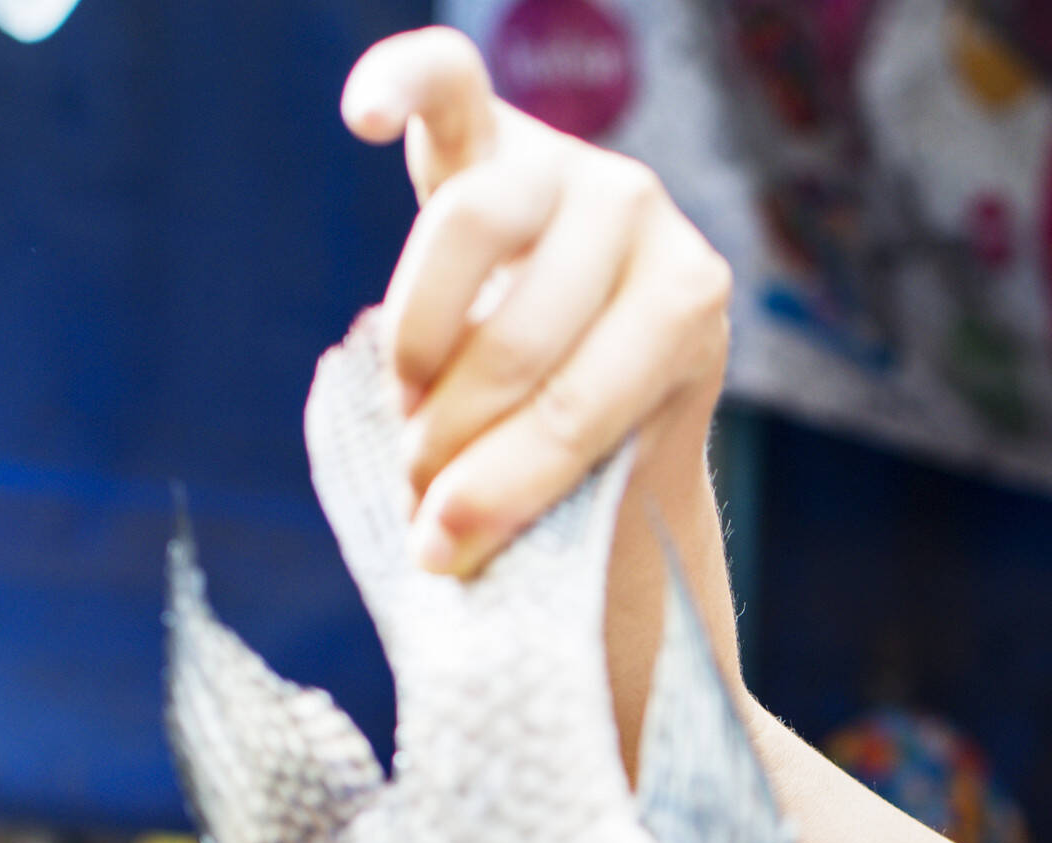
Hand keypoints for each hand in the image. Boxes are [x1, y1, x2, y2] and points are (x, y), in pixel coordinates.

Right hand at [341, 28, 732, 577]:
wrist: (597, 347)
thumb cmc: (599, 427)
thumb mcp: (608, 466)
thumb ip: (546, 495)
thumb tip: (435, 546)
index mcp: (687, 300)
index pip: (576, 406)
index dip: (501, 488)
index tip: (443, 549)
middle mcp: (642, 212)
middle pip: (518, 333)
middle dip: (457, 437)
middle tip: (422, 494)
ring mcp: (565, 161)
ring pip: (465, 232)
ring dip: (418, 345)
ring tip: (410, 412)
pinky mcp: (488, 131)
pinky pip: (444, 84)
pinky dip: (396, 88)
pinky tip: (364, 116)